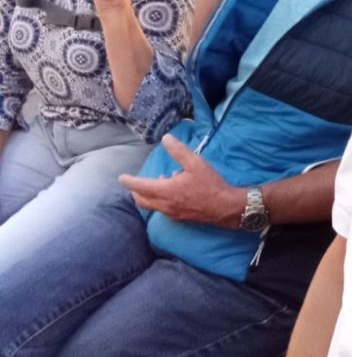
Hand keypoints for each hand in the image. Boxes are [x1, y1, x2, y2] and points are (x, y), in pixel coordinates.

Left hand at [120, 134, 244, 226]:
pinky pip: (163, 209)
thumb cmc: (209, 184)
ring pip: (152, 206)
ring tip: (161, 181)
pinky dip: (160, 200)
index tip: (121, 177)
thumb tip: (165, 139)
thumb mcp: (195, 163)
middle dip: (135, 191)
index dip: (129, 181)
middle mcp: (164, 205)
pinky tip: (174, 192)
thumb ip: (178, 151)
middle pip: (141, 200)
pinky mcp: (179, 218)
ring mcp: (171, 213)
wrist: (224, 207)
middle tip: (135, 182)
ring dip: (149, 195)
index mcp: (165, 190)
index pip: (140, 186)